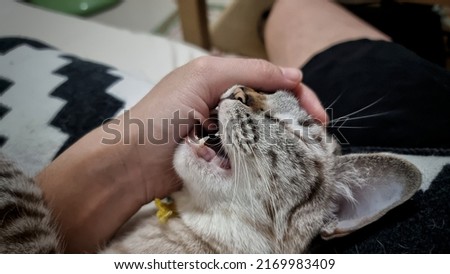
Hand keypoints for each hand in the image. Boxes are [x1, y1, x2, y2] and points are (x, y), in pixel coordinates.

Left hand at [125, 56, 326, 201]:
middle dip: (295, 119)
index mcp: (223, 79)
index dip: (297, 94)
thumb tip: (294, 75)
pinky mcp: (222, 158)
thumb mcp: (204, 78)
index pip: (271, 81)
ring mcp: (225, 132)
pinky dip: (264, 159)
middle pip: (272, 108)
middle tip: (315, 137)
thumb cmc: (161, 114)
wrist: (132, 163)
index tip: (316, 116)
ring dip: (282, 141)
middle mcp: (226, 104)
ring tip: (303, 152)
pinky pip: (251, 156)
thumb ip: (250, 71)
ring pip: (264, 133)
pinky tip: (278, 165)